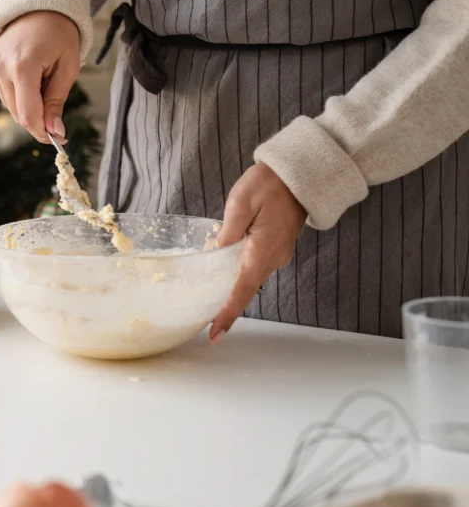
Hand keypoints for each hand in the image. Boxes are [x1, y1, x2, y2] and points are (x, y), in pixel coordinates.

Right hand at [0, 11, 79, 142]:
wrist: (39, 7)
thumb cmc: (59, 35)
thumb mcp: (67, 68)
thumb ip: (57, 101)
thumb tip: (55, 132)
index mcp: (23, 65)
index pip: (28, 113)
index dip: (43, 131)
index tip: (59, 138)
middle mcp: (1, 67)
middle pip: (18, 114)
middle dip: (38, 121)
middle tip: (57, 116)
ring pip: (11, 106)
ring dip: (29, 107)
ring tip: (44, 84)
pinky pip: (5, 93)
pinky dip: (20, 95)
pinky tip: (32, 79)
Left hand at [210, 163, 305, 343]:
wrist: (300, 173)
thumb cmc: (269, 184)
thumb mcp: (239, 204)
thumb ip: (226, 233)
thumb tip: (214, 254)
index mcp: (263, 251)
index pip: (242, 290)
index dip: (227, 313)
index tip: (215, 334)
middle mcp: (273, 258)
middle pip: (245, 288)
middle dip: (226, 304)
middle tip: (205, 320)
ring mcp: (277, 253)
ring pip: (249, 276)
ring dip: (231, 286)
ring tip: (209, 295)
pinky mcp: (276, 246)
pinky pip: (255, 265)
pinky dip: (239, 270)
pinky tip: (224, 266)